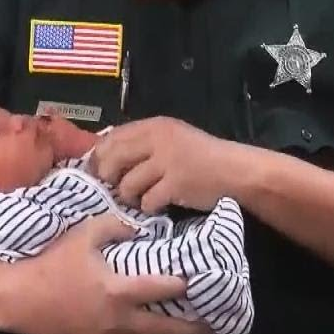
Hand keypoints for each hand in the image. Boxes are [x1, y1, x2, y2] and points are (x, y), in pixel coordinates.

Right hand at [1, 213, 213, 333]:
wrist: (17, 299)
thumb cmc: (51, 264)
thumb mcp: (82, 235)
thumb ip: (114, 226)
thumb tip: (138, 227)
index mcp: (118, 291)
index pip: (161, 288)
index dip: (183, 284)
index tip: (198, 281)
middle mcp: (118, 321)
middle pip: (164, 330)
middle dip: (191, 331)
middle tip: (212, 330)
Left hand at [90, 117, 235, 213]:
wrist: (235, 171)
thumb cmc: (201, 157)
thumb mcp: (171, 139)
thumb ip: (142, 142)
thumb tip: (104, 154)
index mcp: (155, 126)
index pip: (112, 137)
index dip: (99, 156)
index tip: (98, 170)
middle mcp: (159, 140)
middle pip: (114, 159)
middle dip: (108, 178)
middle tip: (115, 188)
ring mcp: (168, 162)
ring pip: (127, 184)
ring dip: (130, 196)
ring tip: (141, 197)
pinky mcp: (176, 185)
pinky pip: (147, 201)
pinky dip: (149, 207)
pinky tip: (158, 204)